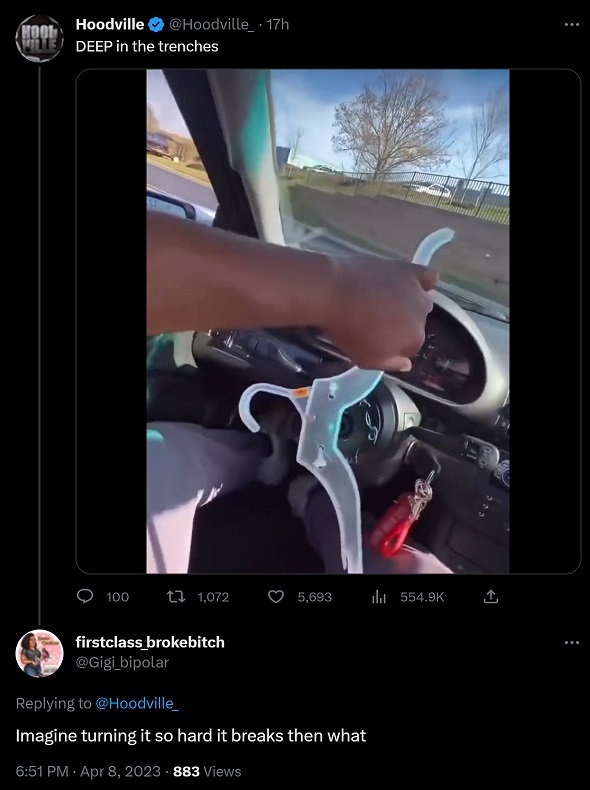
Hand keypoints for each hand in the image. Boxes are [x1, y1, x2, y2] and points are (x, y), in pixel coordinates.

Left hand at [327, 256, 438, 370]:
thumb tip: (407, 364)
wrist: (333, 293)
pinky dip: (426, 281)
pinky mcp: (408, 270)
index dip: (395, 344)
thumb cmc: (347, 331)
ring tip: (386, 300)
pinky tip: (415, 283)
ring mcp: (417, 291)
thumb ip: (391, 364)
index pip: (411, 346)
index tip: (379, 339)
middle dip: (402, 324)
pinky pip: (428, 276)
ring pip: (422, 301)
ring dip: (410, 303)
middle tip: (378, 319)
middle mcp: (422, 316)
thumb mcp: (366, 359)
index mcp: (413, 339)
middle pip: (417, 322)